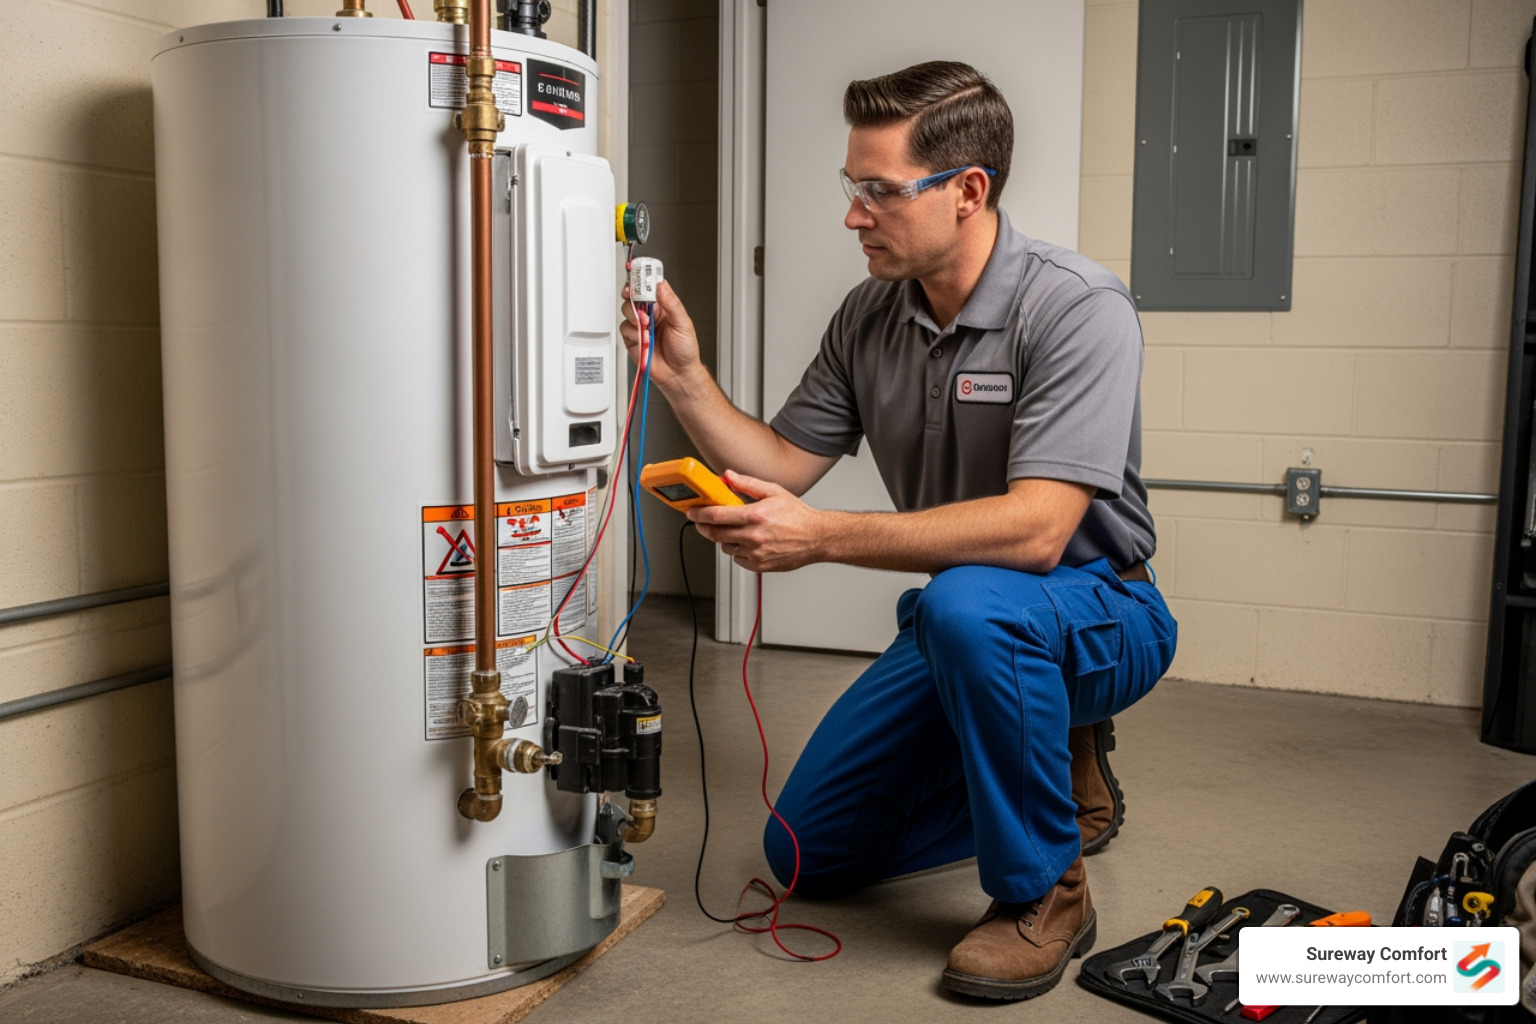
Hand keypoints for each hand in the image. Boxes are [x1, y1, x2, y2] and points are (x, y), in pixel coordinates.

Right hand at [620, 279, 701, 392]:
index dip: (643, 279)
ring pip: (627, 311)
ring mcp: (640, 326)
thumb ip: (671, 303)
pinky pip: (624, 329)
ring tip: (647, 326)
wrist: (678, 374)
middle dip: (634, 297)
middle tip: (638, 300)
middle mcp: (651, 314)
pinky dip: (632, 332)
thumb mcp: (683, 323)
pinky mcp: (632, 339)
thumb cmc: (684, 351)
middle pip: (634, 296)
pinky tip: (643, 338)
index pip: (651, 287)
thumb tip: (661, 285)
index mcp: (664, 307)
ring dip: (635, 317)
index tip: (639, 273)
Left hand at [688, 471, 825, 572]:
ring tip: (734, 530)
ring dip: (723, 539)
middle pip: (716, 534)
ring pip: (725, 547)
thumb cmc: (798, 516)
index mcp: (756, 515)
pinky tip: (747, 542)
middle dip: (704, 527)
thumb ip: (747, 484)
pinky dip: (737, 551)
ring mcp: (756, 553)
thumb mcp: (773, 492)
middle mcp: (754, 536)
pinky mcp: (759, 565)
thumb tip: (728, 476)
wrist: (816, 537)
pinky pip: (737, 559)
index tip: (692, 512)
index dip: (700, 514)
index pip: (718, 515)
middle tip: (701, 522)